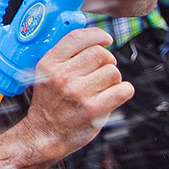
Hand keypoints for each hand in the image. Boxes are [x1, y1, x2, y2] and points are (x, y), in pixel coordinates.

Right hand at [20, 27, 133, 159]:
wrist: (45, 133)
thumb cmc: (49, 103)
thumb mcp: (45, 74)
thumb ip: (64, 56)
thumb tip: (94, 39)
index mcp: (48, 64)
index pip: (77, 37)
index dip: (97, 35)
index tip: (105, 39)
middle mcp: (62, 76)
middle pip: (101, 53)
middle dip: (106, 61)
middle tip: (100, 71)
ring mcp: (78, 93)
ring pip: (114, 71)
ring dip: (113, 79)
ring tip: (101, 88)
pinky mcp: (94, 109)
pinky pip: (123, 89)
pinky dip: (123, 91)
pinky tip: (111, 95)